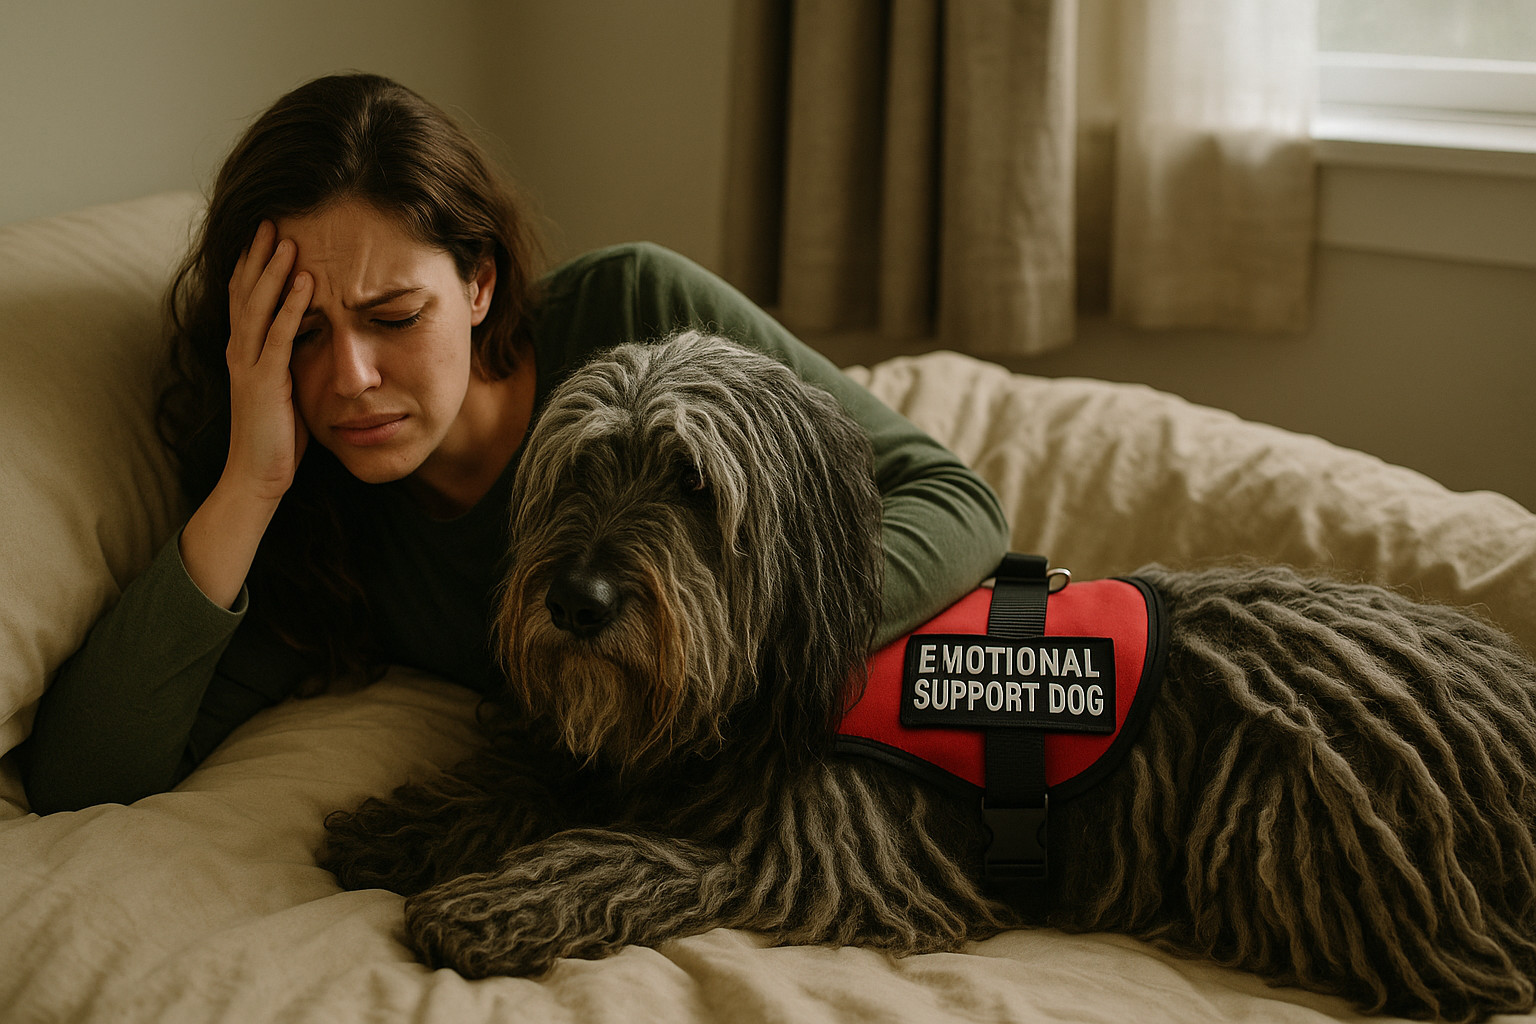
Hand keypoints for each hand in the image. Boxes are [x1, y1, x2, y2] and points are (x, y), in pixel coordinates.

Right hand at [223, 219, 312, 503]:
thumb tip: (312, 338)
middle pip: (246, 291)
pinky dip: (292, 306)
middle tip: (271, 218)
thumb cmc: (276, 438)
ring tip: (286, 238)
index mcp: (244, 351)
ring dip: (273, 270)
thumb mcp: (285, 389)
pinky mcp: (265, 381)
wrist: (257, 477)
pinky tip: (305, 282)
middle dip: (258, 254)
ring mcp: (249, 364)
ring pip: (258, 306)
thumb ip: (289, 361)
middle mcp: (240, 351)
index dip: (253, 264)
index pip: (245, 297)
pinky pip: (280, 335)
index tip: (267, 233)